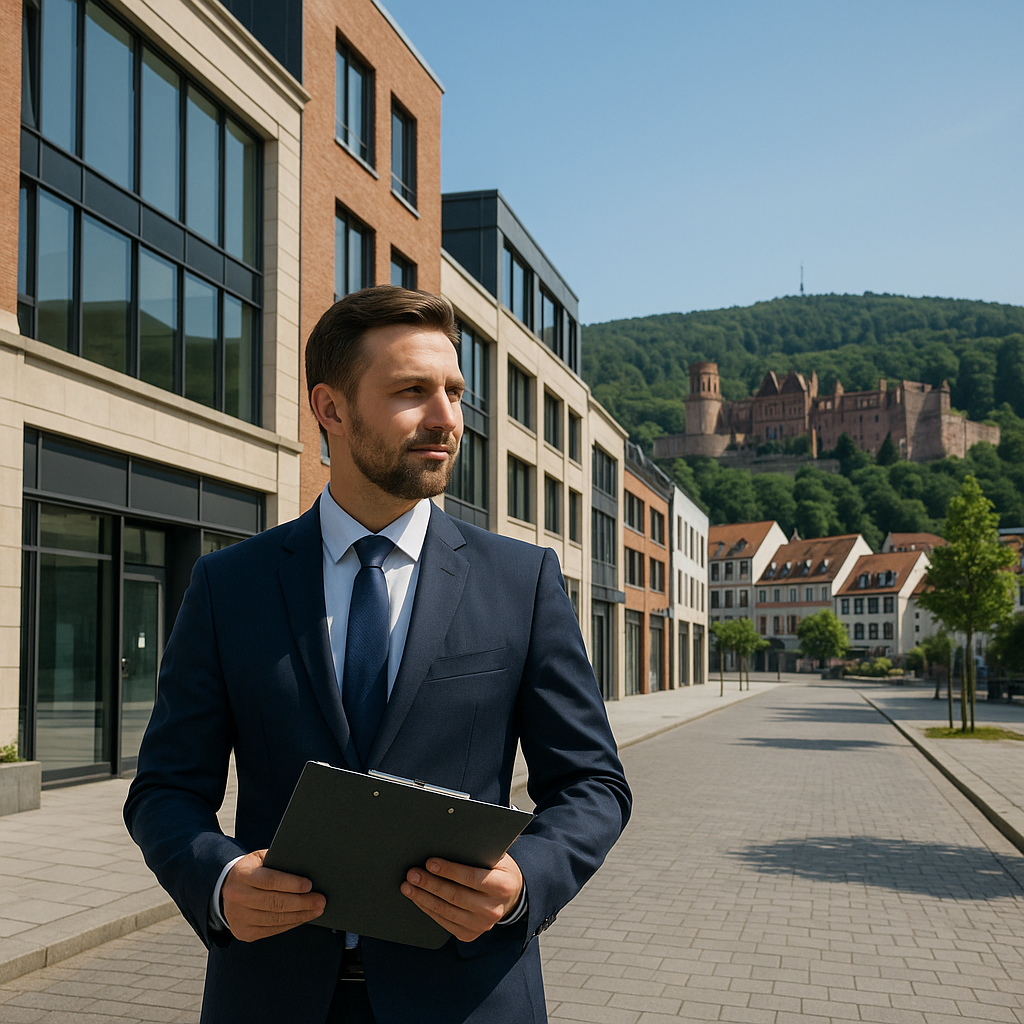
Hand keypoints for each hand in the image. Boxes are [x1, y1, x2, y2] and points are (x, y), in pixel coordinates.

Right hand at [221, 849, 325, 941]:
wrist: (225, 887)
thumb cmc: (250, 870)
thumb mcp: (260, 858)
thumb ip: (278, 861)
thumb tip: (305, 867)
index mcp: (242, 875)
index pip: (269, 880)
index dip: (291, 884)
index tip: (309, 885)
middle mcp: (238, 897)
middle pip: (274, 903)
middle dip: (301, 903)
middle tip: (320, 901)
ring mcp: (239, 917)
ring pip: (274, 919)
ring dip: (299, 916)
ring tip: (316, 910)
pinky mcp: (243, 932)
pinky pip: (271, 930)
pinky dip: (290, 924)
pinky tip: (302, 918)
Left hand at [401, 853, 523, 942]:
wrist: (510, 897)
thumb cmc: (499, 871)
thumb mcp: (497, 858)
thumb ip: (480, 851)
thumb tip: (450, 841)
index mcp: (502, 886)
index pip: (471, 878)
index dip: (449, 870)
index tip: (430, 862)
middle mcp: (493, 909)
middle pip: (455, 896)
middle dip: (430, 884)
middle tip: (413, 873)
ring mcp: (481, 924)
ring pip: (446, 911)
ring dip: (423, 898)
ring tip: (408, 886)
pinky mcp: (470, 934)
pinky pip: (444, 923)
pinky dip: (428, 909)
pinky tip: (418, 899)